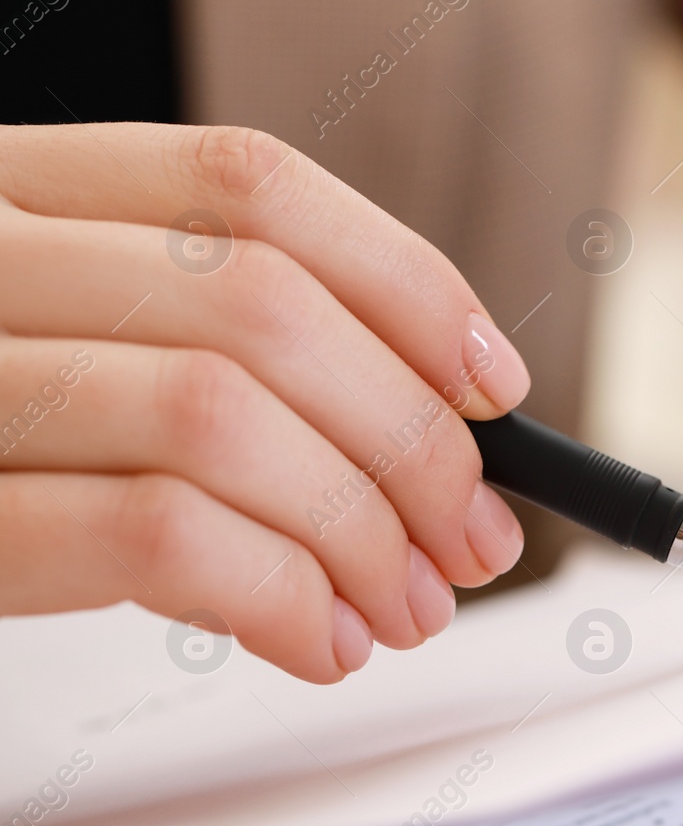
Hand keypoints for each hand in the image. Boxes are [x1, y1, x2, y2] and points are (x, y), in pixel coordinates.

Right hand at [0, 124, 528, 682]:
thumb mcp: (74, 345)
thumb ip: (215, 345)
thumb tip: (440, 422)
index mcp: (13, 186)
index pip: (249, 184)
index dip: (404, 284)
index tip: (491, 386)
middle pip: (263, 310)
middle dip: (412, 441)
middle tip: (476, 537)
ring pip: (221, 418)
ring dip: (362, 533)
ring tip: (409, 605)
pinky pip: (158, 536)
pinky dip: (280, 598)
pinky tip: (321, 641)